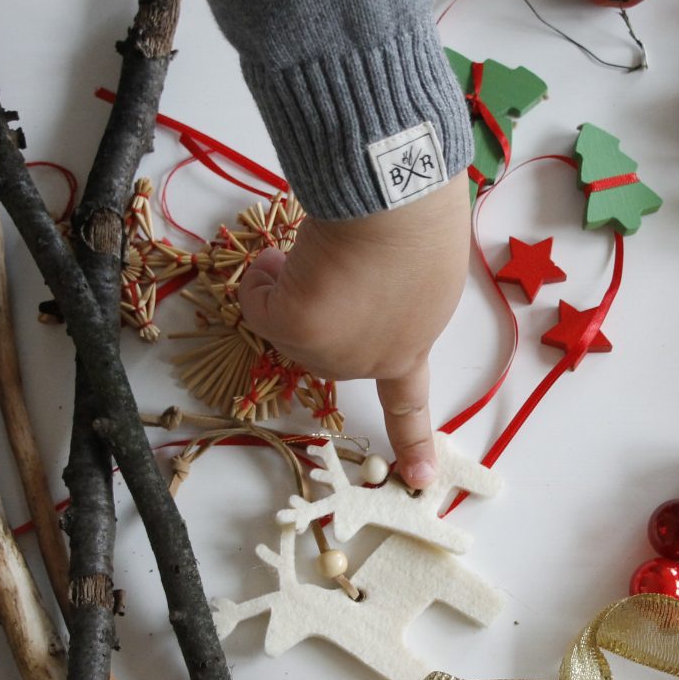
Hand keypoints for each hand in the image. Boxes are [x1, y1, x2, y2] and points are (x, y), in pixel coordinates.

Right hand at [236, 173, 469, 488]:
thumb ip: (392, 292)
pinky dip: (259, 281)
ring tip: (304, 248)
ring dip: (283, 287)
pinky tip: (275, 256)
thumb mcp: (420, 265)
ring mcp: (338, 351)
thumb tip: (347, 285)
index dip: (412, 442)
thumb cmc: (416, 215)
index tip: (420, 480)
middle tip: (320, 260)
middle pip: (324, 347)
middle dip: (313, 307)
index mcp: (415, 339)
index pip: (412, 401)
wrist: (396, 198)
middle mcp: (377, 356)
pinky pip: (258, 308)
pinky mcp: (301, 330)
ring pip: (289, 328)